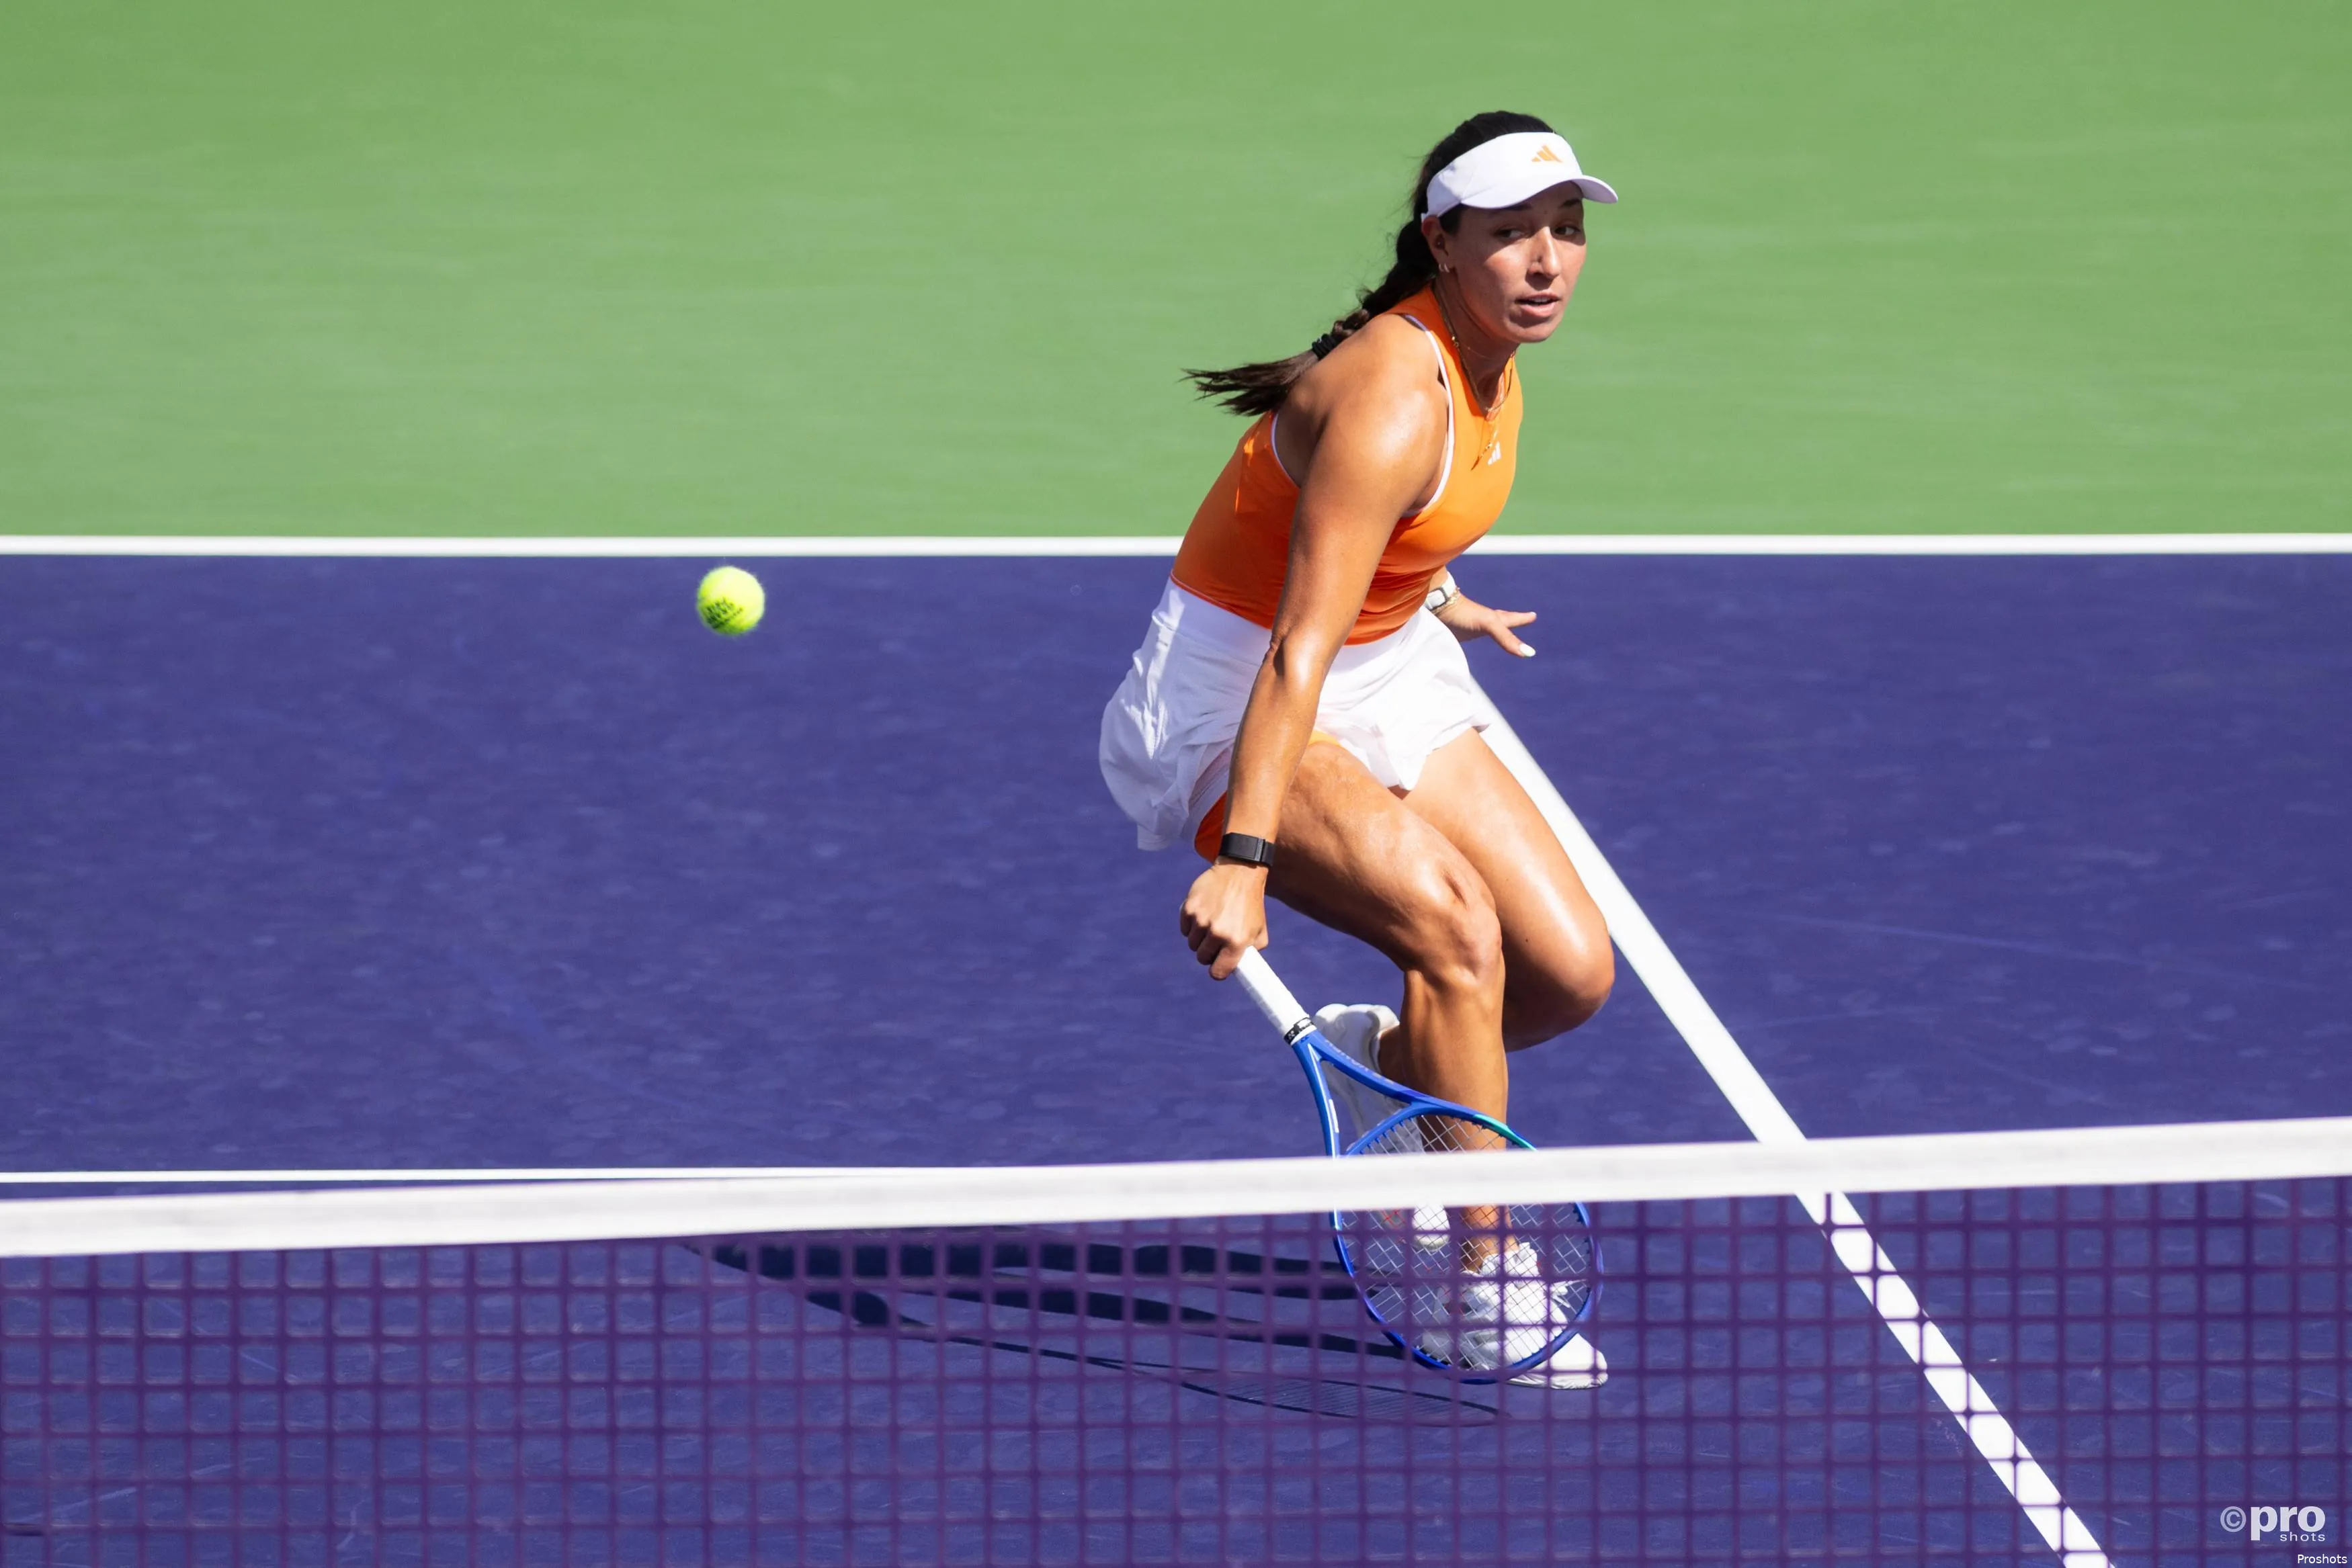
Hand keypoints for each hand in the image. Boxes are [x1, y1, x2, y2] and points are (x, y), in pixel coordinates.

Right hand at [1180, 861, 1269, 979]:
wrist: (1239, 872)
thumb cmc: (1251, 904)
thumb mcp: (1259, 930)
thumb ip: (1251, 952)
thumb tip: (1241, 968)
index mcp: (1237, 941)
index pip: (1218, 972)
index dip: (1218, 970)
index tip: (1218, 966)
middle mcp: (1218, 933)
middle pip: (1202, 958)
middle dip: (1209, 953)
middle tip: (1216, 941)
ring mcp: (1201, 920)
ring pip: (1192, 944)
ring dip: (1200, 939)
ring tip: (1211, 924)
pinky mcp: (1189, 909)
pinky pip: (1185, 929)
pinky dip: (1191, 926)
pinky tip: (1203, 914)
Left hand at [1434, 592, 1537, 656]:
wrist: (1436, 606)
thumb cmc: (1464, 614)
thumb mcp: (1489, 624)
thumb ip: (1506, 638)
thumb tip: (1528, 653)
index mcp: (1492, 618)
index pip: (1511, 619)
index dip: (1522, 618)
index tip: (1534, 615)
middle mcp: (1481, 620)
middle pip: (1500, 619)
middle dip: (1512, 619)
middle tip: (1524, 617)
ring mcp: (1468, 625)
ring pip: (1484, 626)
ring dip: (1493, 627)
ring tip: (1496, 627)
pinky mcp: (1454, 631)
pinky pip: (1467, 634)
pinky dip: (1471, 635)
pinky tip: (1466, 635)